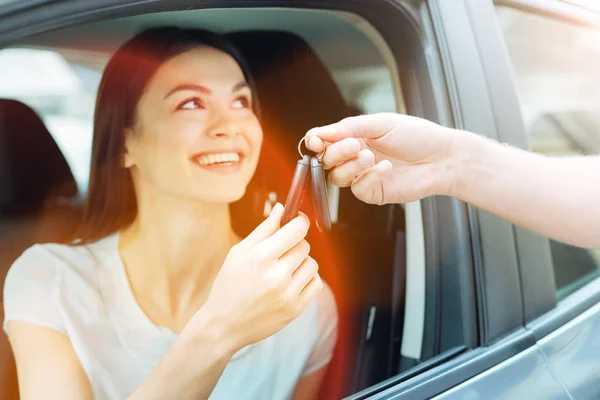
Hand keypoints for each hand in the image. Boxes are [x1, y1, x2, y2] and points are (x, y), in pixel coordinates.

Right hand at [188, 203, 321, 352]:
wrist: (224, 325)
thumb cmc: (229, 286)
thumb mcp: (238, 253)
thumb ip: (263, 230)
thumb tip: (281, 209)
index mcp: (260, 257)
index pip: (297, 230)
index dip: (300, 222)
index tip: (297, 221)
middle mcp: (276, 275)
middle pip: (304, 246)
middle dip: (294, 245)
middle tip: (280, 253)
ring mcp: (287, 294)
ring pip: (312, 264)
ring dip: (301, 263)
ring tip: (284, 270)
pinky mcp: (295, 309)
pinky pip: (316, 284)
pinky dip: (307, 280)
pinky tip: (292, 282)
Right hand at [305, 113, 458, 204]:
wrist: (442, 158)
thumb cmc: (417, 136)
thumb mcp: (381, 123)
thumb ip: (348, 128)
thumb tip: (319, 132)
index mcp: (355, 137)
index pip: (324, 142)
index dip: (316, 142)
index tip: (316, 141)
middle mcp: (355, 157)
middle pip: (326, 160)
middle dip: (336, 152)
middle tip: (354, 146)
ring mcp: (363, 176)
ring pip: (337, 177)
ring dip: (350, 166)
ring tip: (371, 156)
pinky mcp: (374, 193)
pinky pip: (357, 190)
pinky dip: (368, 178)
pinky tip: (385, 168)